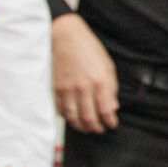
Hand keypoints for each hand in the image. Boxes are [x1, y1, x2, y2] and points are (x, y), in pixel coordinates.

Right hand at [51, 13, 117, 132]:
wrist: (65, 37)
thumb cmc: (88, 49)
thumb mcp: (107, 65)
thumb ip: (111, 88)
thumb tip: (113, 107)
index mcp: (99, 81)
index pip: (106, 110)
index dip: (109, 121)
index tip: (111, 124)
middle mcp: (83, 87)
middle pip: (89, 118)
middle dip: (95, 127)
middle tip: (99, 129)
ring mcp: (67, 89)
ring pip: (73, 117)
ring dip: (81, 126)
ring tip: (86, 127)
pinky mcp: (55, 89)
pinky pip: (60, 110)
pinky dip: (67, 117)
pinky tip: (72, 117)